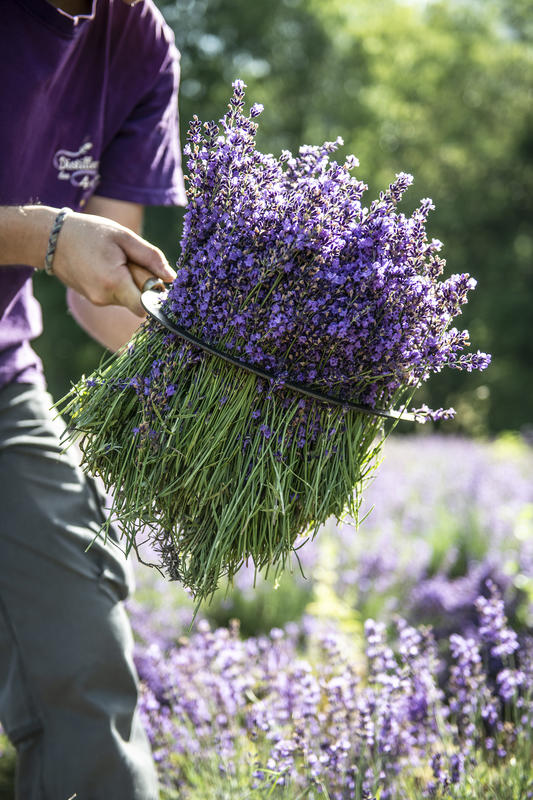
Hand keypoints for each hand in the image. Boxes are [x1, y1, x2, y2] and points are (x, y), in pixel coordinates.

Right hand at [52, 210, 174, 315]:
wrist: (51, 239)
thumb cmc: (90, 233)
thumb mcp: (124, 237)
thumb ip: (150, 258)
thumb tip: (171, 278)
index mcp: (114, 283)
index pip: (146, 307)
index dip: (155, 296)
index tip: (157, 280)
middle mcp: (104, 298)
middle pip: (139, 301)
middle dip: (142, 284)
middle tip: (131, 260)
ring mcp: (97, 301)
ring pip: (127, 298)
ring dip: (129, 282)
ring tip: (114, 259)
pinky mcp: (93, 299)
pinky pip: (116, 295)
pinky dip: (118, 283)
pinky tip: (106, 265)